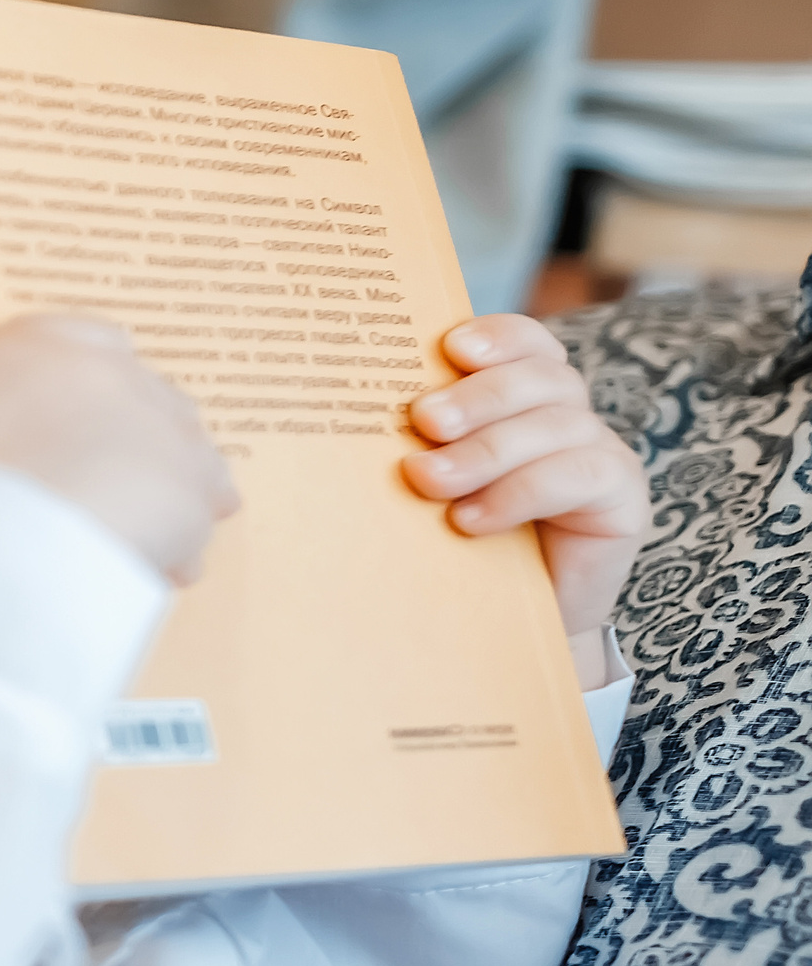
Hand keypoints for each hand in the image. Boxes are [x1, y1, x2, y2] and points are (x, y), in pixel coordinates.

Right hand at [0, 303, 239, 583]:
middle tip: (98, 484)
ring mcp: (161, 432)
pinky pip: (195, 521)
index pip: (89, 340)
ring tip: (129, 535)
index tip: (70, 416)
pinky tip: (149, 571)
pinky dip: (177, 545)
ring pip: (182, 456)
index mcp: (53, 342)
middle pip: (146, 396)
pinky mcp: (190, 497)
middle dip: (129, 439)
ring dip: (161, 490)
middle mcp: (117, 375)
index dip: (82, 384)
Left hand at [403, 315, 645, 687]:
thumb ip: (415, 447)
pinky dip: (519, 493)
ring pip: (556, 425)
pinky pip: (578, 475)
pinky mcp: (622, 495)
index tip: (451, 347)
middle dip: (479, 396)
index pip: (526, 343)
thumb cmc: (453, 548)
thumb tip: (343, 416)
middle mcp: (567, 416)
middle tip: (423, 420)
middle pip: (540, 378)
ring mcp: (600, 451)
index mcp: (523, 398)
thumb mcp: (429, 489)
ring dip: (486, 452)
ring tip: (429, 480)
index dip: (498, 336)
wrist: (501, 629)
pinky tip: (471, 520)